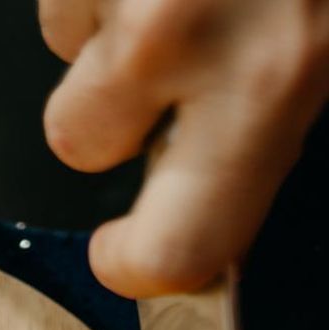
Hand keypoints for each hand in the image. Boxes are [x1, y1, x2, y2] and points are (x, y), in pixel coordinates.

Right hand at [38, 0, 328, 295]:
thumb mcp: (326, 38)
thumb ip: (271, 118)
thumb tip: (218, 190)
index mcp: (271, 76)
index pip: (172, 247)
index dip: (134, 264)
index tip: (125, 253)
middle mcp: (184, 31)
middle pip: (81, 146)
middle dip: (109, 120)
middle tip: (163, 72)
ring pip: (65, 52)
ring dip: (109, 27)